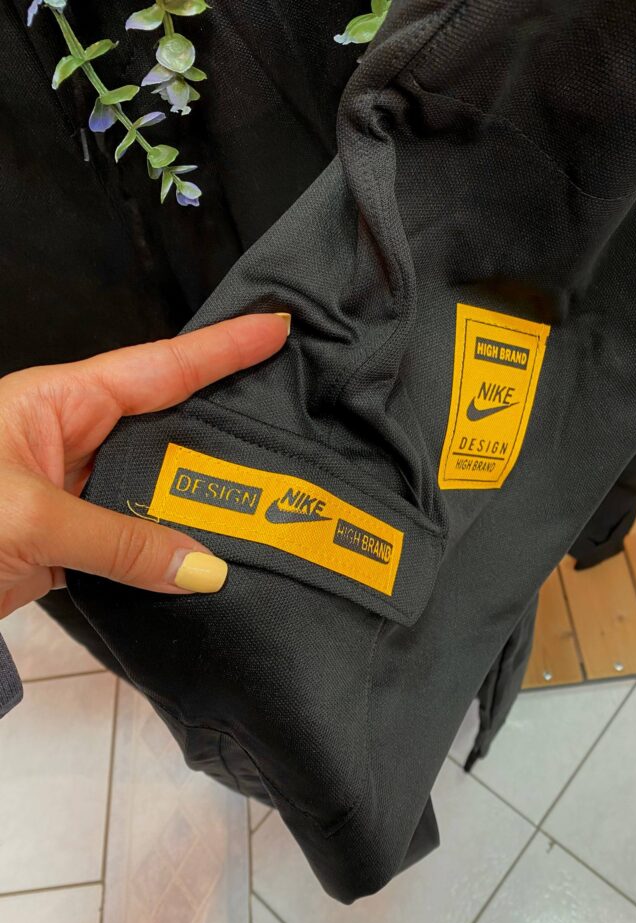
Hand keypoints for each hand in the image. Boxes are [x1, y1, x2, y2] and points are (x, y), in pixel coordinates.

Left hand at [0, 313, 289, 616]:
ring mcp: (76, 493)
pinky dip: (171, 552)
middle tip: (292, 430)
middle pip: (167, 429)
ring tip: (265, 505)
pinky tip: (210, 558)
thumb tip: (206, 569)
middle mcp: (74, 439)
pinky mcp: (72, 543)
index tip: (275, 326)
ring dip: (201, 503)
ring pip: (156, 489)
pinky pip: (137, 539)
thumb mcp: (28, 518)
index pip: (157, 367)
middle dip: (225, 429)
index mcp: (58, 401)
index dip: (220, 348)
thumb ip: (121, 542)